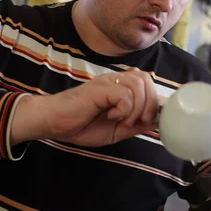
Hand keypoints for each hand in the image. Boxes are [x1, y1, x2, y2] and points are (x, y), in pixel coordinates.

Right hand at [11, 69, 158, 147]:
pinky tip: (111, 116)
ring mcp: (106, 83)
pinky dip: (124, 109)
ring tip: (123, 120)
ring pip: (138, 85)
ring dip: (137, 108)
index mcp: (119, 88)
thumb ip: (135, 124)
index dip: (154, 101)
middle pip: (146, 80)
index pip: (147, 83)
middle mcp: (115, 81)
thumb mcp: (115, 130)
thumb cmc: (79, 125)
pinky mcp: (99, 89)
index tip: (148, 121)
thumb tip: (157, 122)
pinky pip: (124, 94)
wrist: (53, 123)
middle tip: (138, 121)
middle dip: (150, 104)